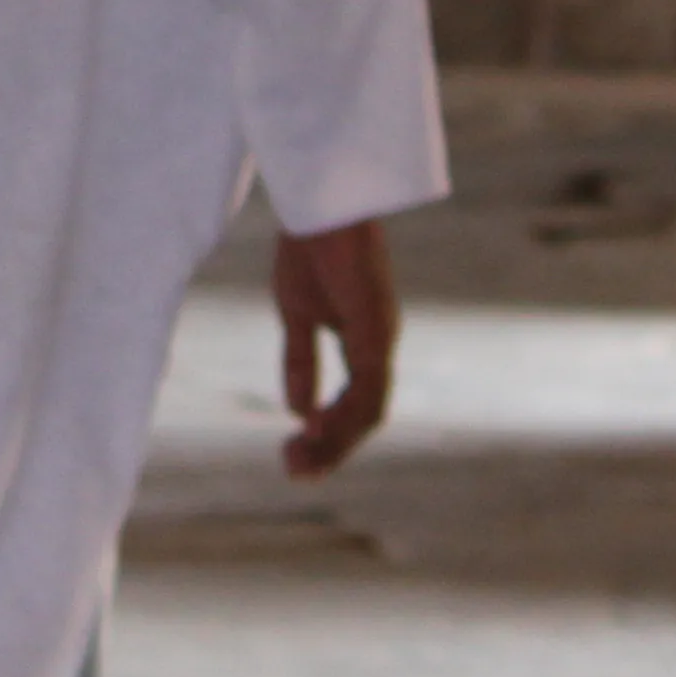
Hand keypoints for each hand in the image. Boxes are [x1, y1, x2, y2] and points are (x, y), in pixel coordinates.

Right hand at [271, 216, 397, 478]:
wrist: (319, 203)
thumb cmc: (310, 247)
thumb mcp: (296, 314)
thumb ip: (301, 362)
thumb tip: (298, 412)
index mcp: (363, 341)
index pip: (354, 403)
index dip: (329, 435)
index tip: (293, 453)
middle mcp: (379, 346)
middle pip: (364, 416)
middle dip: (331, 450)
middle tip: (293, 473)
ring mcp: (382, 338)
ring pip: (369, 412)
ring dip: (336, 443)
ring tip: (298, 463)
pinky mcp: (376, 329)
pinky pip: (368, 388)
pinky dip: (345, 416)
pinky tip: (316, 430)